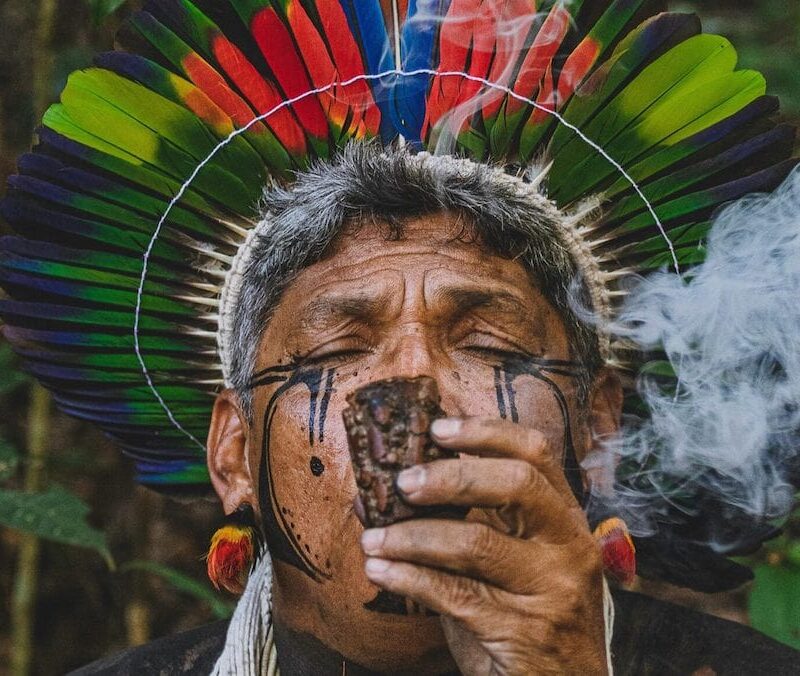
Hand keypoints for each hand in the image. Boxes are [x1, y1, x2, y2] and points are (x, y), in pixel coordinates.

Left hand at [360, 416, 607, 674]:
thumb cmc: (526, 618)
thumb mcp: (512, 563)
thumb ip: (473, 523)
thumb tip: (392, 486)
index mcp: (566, 520)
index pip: (536, 454)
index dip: (485, 432)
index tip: (438, 429)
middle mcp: (568, 548)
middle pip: (516, 484)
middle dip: (451, 476)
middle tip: (403, 483)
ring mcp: (552, 590)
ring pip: (476, 542)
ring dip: (412, 536)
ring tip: (373, 537)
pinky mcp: (523, 632)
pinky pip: (453, 593)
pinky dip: (408, 577)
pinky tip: (380, 569)